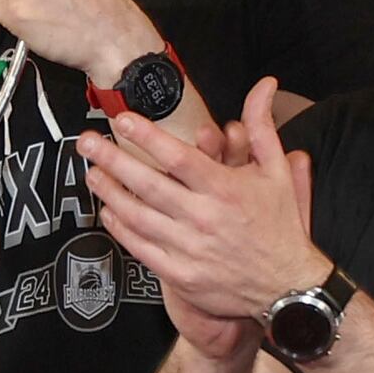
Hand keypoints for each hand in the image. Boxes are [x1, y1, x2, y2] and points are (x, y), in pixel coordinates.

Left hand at [87, 76, 318, 342]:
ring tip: (91, 173)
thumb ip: (262, 126)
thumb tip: (264, 86)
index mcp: (226, 190)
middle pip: (148, 185)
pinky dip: (121, 229)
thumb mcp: (277, 171)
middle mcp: (204, 218)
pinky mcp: (180, 275)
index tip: (122, 120)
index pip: (178, 158)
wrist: (286, 286)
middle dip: (112, 160)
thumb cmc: (279, 225)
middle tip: (87, 142)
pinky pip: (141, 248)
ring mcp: (189, 249)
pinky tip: (109, 212)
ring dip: (110, 193)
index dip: (147, 137)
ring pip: (138, 217)